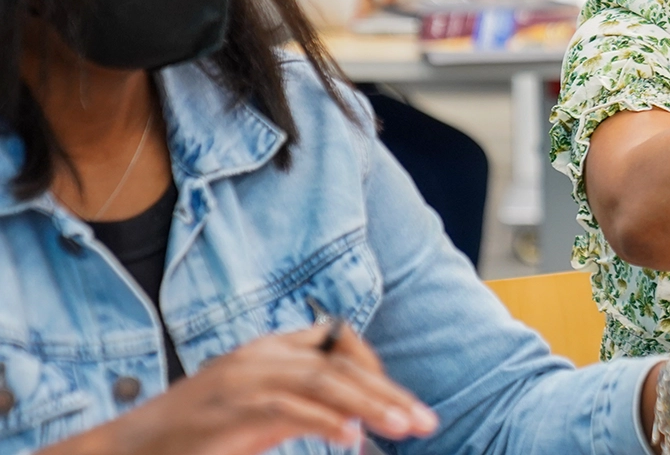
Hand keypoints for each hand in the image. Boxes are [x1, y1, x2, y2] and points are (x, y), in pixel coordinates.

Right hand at [75, 322, 435, 454]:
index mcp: (269, 347)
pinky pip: (288, 408)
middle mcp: (260, 354)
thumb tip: (356, 421)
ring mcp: (243, 378)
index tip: (400, 400)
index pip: (338, 340)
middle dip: (388, 392)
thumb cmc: (199, 435)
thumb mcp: (261, 413)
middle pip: (341, 364)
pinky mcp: (230, 409)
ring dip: (371, 406)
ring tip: (405, 428)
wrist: (129, 451)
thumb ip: (305, 406)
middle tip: (425, 421)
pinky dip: (325, 421)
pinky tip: (352, 439)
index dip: (374, 367)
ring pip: (324, 381)